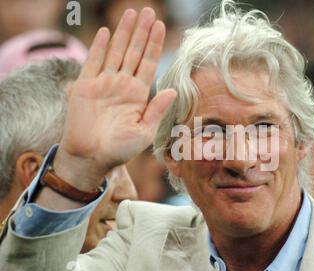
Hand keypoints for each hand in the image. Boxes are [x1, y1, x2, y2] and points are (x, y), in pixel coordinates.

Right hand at [55, 8, 175, 188]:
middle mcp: (122, 85)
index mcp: (138, 94)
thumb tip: (173, 91)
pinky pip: (93, 62)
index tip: (161, 26)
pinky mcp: (85, 86)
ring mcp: (104, 83)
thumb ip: (157, 110)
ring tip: (133, 13)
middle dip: (142, 32)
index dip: (155, 45)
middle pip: (134, 52)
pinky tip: (108, 32)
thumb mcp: (144, 132)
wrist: (90, 158)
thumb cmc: (119, 150)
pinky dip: (100, 46)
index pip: (149, 63)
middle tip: (149, 11)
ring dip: (125, 33)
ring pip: (116, 51)